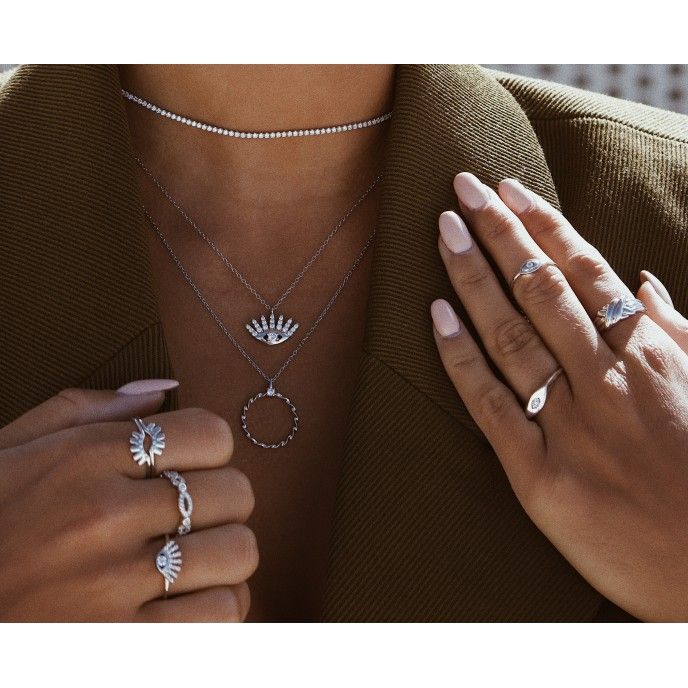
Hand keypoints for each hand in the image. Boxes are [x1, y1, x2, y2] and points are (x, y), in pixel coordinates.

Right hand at [0, 383, 256, 620]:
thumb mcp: (8, 448)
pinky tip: (191, 597)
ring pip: (239, 552)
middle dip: (224, 499)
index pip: (210, 433)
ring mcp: (113, 585)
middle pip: (234, 491)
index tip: (193, 462)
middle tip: (196, 511)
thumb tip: (164, 390)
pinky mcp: (123, 647)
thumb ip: (86, 409)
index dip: (212, 447)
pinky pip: (223, 613)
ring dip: (227, 552)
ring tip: (197, 554)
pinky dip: (221, 602)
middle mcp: (104, 516)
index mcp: (82, 459)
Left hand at [431, 173, 687, 621]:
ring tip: (444, 233)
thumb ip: (677, 330)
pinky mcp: (539, 475)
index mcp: (651, 354)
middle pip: (540, 290)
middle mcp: (607, 379)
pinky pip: (491, 405)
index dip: (541, 225)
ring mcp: (570, 425)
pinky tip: (435, 315)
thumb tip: (643, 279)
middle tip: (460, 190)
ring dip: (473, 278)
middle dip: (498, 233)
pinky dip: (460, 358)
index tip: (507, 190)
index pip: (585, 271)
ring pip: (510, 335)